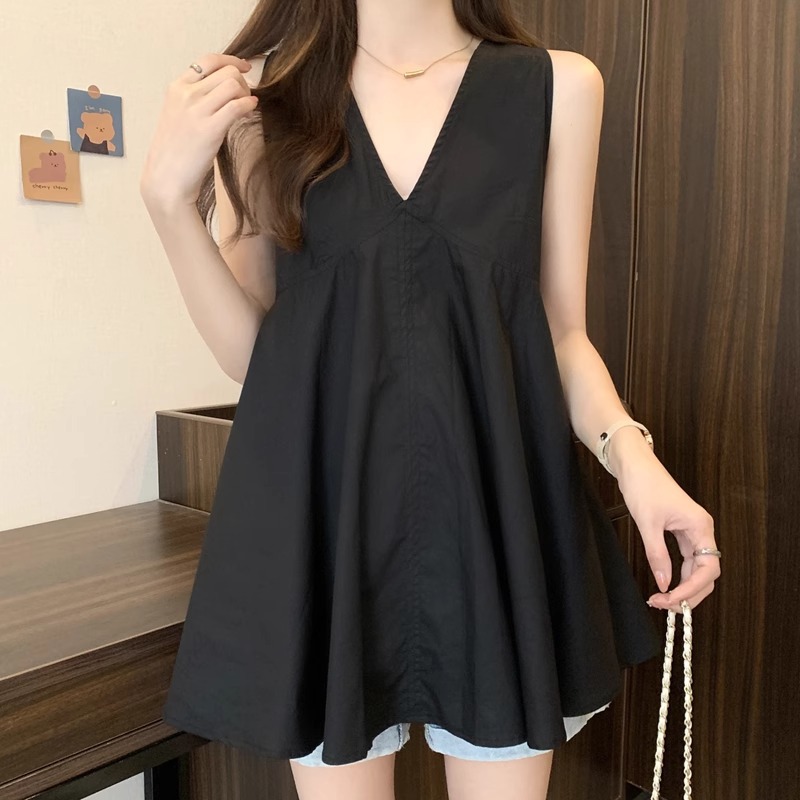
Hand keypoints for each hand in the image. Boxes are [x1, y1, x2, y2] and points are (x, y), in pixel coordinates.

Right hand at [140, 53, 258, 212]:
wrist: (166, 180)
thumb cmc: (176, 154)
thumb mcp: (179, 117)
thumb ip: (196, 101)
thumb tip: (223, 92)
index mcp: (176, 88)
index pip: (208, 60)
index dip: (232, 61)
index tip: (245, 68)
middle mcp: (185, 94)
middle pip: (226, 71)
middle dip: (243, 81)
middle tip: (247, 97)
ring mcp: (196, 111)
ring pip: (233, 84)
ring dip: (247, 93)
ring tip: (247, 108)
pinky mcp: (209, 129)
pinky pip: (237, 105)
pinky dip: (249, 105)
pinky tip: (251, 111)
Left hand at [611, 432, 720, 612]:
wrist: (635, 465)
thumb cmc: (643, 485)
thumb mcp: (647, 524)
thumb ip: (657, 556)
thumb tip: (664, 584)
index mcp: (700, 527)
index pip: (708, 570)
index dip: (691, 590)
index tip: (670, 600)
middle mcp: (702, 530)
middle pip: (706, 573)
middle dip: (689, 593)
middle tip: (664, 605)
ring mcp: (692, 531)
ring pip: (696, 569)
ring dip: (683, 586)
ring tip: (662, 599)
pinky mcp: (681, 531)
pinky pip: (686, 559)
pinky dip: (677, 574)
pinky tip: (666, 584)